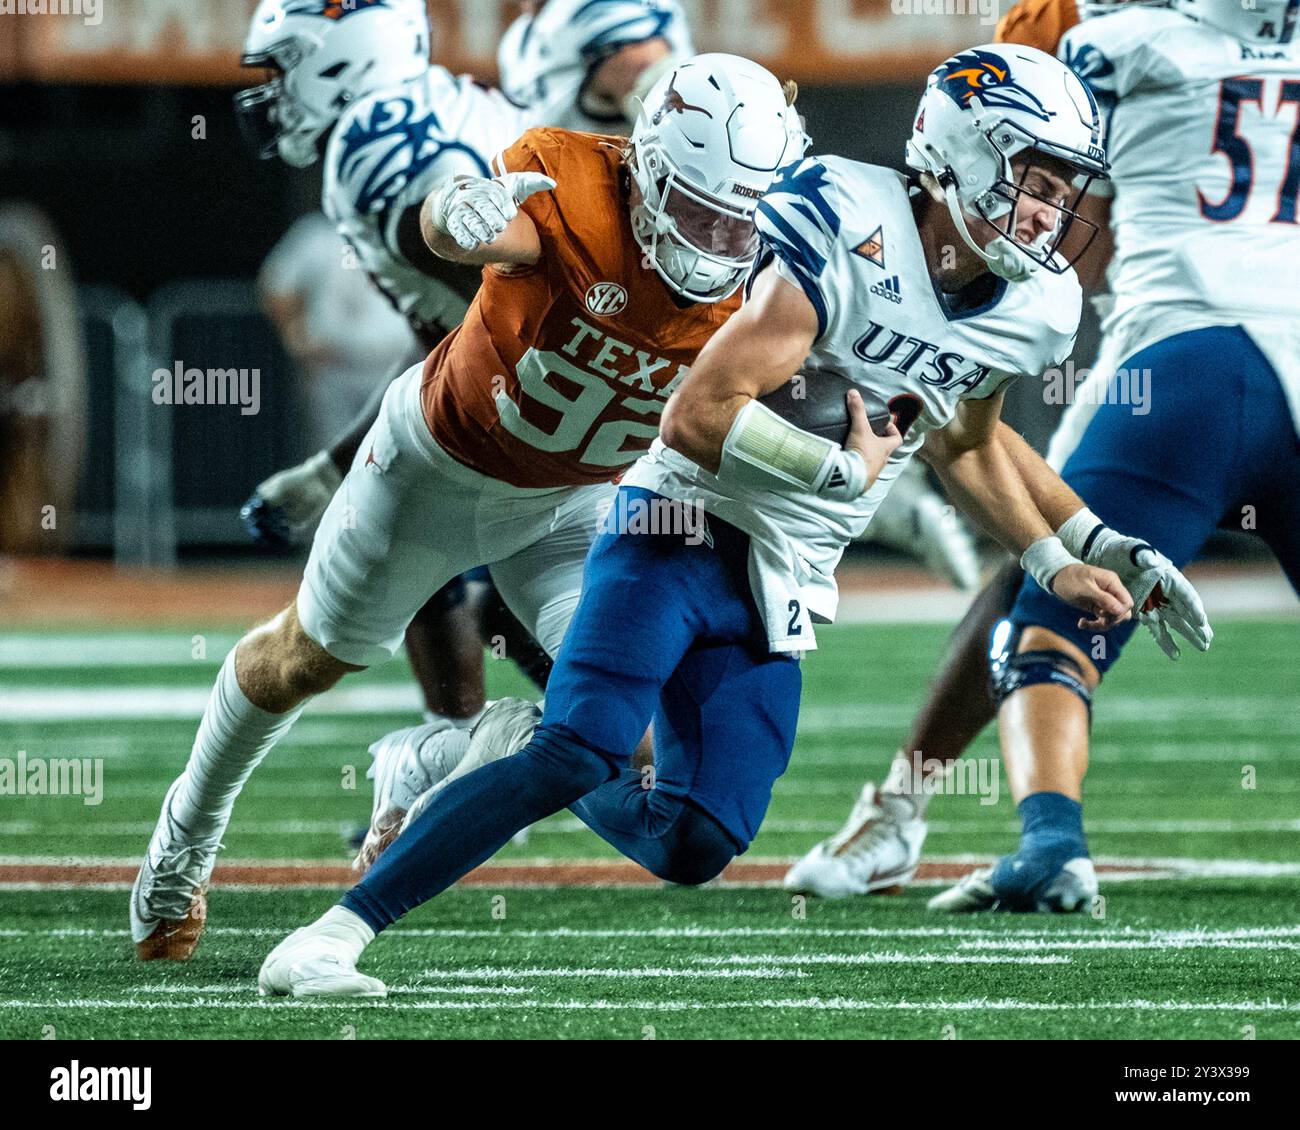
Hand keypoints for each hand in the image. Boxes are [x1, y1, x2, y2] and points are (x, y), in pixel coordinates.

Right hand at [431, 172, 556, 251]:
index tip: (510, 214)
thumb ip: (530, 183)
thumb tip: (553, 183)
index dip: (503, 205)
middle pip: (483, 206)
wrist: (456, 199)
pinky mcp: (452, 222)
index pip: (497, 195)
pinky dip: (464, 238)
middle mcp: (474, 196)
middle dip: (491, 217)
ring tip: (489, 237)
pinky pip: (457, 230)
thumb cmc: (492, 195)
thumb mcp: (510, 186)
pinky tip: (472, 244)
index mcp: (490, 188)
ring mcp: (461, 209)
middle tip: (499, 226)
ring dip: (480, 229)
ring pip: (470, 219)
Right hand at [844, 389, 901, 490]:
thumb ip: (857, 410)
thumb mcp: (859, 428)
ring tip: (855, 449)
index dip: (893, 430)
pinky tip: (849, 463)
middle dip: (878, 443)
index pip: (897, 438)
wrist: (851, 478)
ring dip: (868, 456)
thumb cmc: (862, 454)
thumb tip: (853, 393)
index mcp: (885, 448)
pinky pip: (862, 472)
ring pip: (874, 462)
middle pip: (885, 450)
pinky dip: (857, 467)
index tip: (885, 425)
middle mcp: (882, 461)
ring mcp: (872, 472)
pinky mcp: (862, 481)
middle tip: (867, 436)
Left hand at [1049, 563, 1132, 631]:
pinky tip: (1081, 623)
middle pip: (1123, 613)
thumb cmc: (1070, 578)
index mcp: (1112, 583)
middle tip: (1095, 620)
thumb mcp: (1085, 588)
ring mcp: (1105, 599)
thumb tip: (1120, 610)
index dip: (1119, 613)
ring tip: (1083, 623)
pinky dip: (1094, 624)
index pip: (1127, 603)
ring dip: (1101, 625)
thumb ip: (1103, 598)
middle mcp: (1112, 591)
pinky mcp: (1098, 606)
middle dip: (1110, 620)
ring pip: (1113, 618)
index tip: (1102, 614)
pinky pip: (1103, 619)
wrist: (1057, 576)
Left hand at [1084, 530, 1212, 659]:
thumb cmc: (1122, 551)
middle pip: (1186, 611)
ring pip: (1176, 621)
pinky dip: (1165, 640)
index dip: (1194, 607)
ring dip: (1189, 635)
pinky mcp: (1145, 611)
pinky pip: (1157, 628)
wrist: (1107, 557)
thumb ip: (1142, 556)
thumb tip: (1152, 561)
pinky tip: (1174, 654)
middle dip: (1198, 626)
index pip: (1185, 593)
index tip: (1201, 620)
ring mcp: (1156, 603)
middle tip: (1208, 640)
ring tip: (1203, 647)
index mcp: (1167, 577)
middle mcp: (1166, 592)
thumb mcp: (1131, 550)